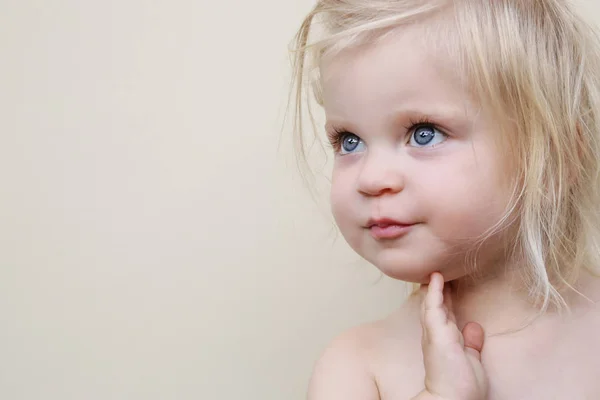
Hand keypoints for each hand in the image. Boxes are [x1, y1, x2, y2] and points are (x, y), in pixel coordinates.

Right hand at [415, 272, 486, 399]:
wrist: (454, 399)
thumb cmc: (462, 386)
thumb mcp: (471, 360)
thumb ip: (471, 343)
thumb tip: (474, 326)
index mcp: (444, 339)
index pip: (443, 314)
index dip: (444, 298)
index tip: (446, 283)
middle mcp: (436, 334)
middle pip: (435, 305)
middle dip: (437, 287)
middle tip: (439, 269)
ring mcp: (434, 332)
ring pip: (432, 302)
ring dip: (435, 285)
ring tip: (437, 267)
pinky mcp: (435, 332)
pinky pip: (433, 306)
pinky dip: (434, 290)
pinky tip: (437, 277)